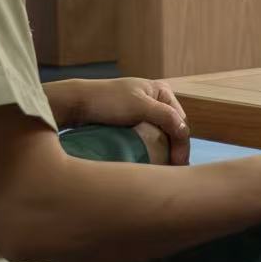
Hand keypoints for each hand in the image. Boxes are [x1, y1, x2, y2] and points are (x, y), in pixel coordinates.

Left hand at [58, 78, 189, 163]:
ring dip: (164, 150)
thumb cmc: (107, 101)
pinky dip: (152, 148)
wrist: (75, 103)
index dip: (181, 143)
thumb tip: (185, 133)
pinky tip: (151, 160)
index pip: (180, 121)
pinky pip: (148, 137)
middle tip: (173, 170)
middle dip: (174, 148)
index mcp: (162, 91)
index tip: (178, 164)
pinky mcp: (131, 122)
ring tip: (164, 168)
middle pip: (172, 128)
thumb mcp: (140, 106)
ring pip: (160, 134)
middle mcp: (155, 100)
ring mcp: (143, 111)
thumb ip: (166, 117)